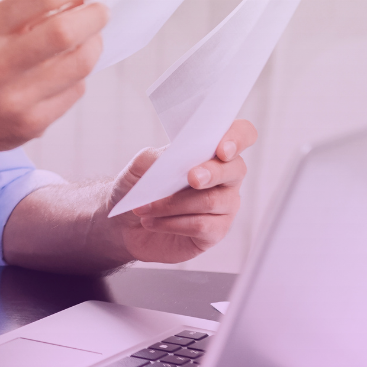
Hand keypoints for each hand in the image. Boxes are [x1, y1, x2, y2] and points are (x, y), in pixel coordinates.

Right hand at [0, 0, 107, 160]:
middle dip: (95, 16)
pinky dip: (78, 75)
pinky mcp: (31, 124)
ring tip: (89, 38)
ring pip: (79, 64)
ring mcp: (14, 98)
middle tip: (102, 11)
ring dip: (94, 44)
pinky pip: (75, 91)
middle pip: (65, 32)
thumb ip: (27, 11)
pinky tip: (65, 71)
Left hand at [105, 120, 256, 262]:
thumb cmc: (139, 189)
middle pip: (236, 169)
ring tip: (144, 208)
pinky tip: (151, 222)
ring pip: (211, 201)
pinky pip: (202, 225)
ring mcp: (224, 205)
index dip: (238, 138)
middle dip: (212, 172)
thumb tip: (172, 159)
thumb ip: (155, 158)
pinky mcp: (216, 231)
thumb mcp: (138, 168)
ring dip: (173, 203)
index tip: (222, 149)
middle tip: (192, 178)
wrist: (124, 225)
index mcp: (211, 151)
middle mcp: (226, 177)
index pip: (242, 134)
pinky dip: (172, 223)